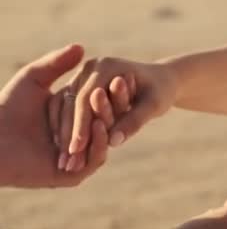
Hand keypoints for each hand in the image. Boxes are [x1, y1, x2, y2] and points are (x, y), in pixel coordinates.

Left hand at [0, 45, 109, 187]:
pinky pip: (95, 160)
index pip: (97, 106)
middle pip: (104, 122)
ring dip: (108, 122)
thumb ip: (57, 64)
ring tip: (108, 104)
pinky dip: (100, 142)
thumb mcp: (34, 79)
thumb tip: (81, 46)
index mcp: (71, 120)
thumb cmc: (6, 107)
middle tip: (123, 88)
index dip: (110, 93)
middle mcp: (77, 140)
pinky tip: (100, 125)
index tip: (123, 76)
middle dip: (112, 106)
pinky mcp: (73, 175)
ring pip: (102, 141)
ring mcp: (77, 158)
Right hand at [56, 56, 176, 159]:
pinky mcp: (80, 87)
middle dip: (69, 134)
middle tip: (66, 162)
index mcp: (106, 66)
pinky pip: (68, 110)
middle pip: (72, 103)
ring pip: (66, 107)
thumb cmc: (161, 92)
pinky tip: (66, 153)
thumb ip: (134, 121)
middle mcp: (90, 67)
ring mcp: (83, 76)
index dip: (81, 126)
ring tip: (65, 163)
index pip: (86, 98)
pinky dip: (66, 131)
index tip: (77, 151)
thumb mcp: (153, 105)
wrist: (161, 82)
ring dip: (63, 135)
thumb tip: (113, 142)